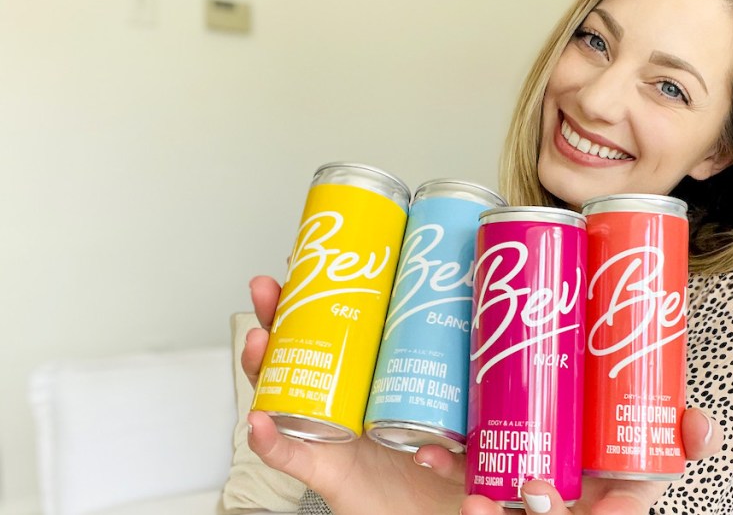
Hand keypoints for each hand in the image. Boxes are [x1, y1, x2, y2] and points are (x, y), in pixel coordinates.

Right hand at [244, 276, 465, 513]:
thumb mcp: (470, 430)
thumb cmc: (441, 475)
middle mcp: (343, 400)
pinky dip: (269, 439)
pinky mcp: (324, 471)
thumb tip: (466, 399)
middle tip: (272, 287)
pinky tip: (259, 419)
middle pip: (301, 349)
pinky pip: (290, 455)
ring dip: (264, 365)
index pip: (343, 328)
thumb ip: (474, 414)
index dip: (324, 294)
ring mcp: (327, 431)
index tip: (320, 257)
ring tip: (259, 341)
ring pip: (282, 392)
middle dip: (280, 315)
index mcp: (374, 381)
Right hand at [245, 275, 722, 514]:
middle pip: (357, 342)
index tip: (397, 237)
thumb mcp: (603, 500)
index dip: (403, 282)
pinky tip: (259, 395)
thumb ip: (649, 467)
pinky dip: (272, 426)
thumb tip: (704, 427)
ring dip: (279, 339)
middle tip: (309, 256)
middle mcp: (412, 411)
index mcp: (464, 397)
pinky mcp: (346, 485)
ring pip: (313, 383)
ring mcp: (375, 447)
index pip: (428, 328)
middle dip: (322, 296)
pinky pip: (298, 451)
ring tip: (267, 297)